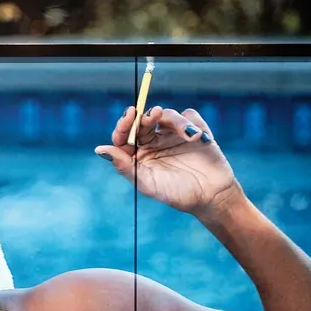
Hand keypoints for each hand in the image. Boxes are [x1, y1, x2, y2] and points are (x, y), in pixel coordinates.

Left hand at [95, 106, 241, 216]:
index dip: (125, 123)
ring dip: (177, 122)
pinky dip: (193, 123)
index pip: (125, 134)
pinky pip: (189, 115)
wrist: (211, 196)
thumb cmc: (177, 194)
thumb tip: (99, 149)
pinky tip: (199, 138)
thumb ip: (124, 166)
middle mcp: (153, 142)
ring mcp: (173, 134)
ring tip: (191, 137)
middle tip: (154, 115)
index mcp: (138, 154)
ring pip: (167, 115)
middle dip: (148, 115)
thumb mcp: (147, 183)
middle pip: (144, 120)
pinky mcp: (194, 129)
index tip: (130, 114)